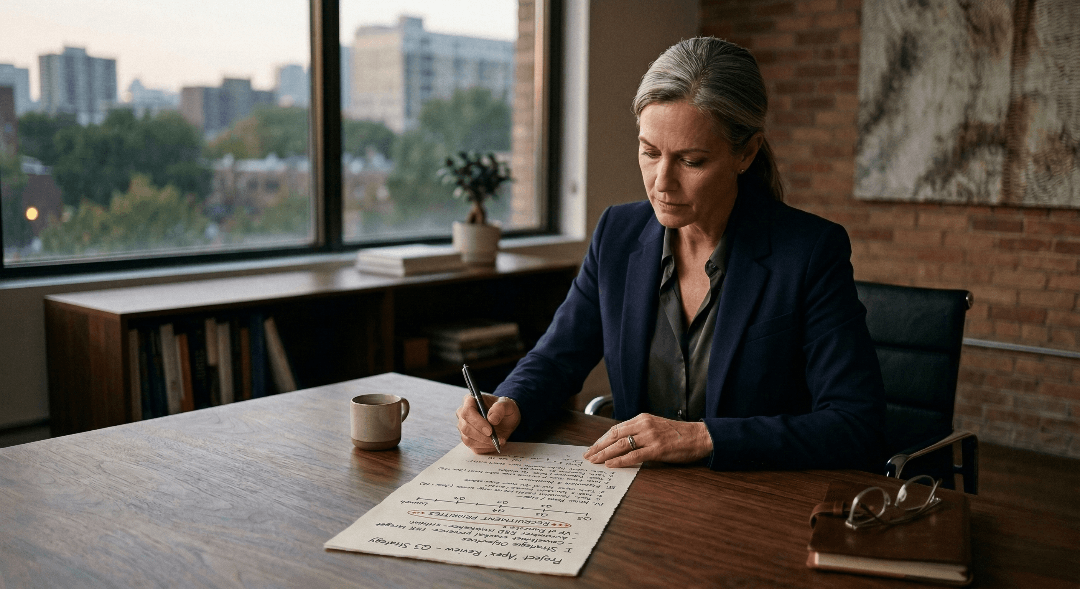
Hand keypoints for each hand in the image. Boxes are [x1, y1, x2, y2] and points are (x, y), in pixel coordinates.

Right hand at [456, 393, 520, 453]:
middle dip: (482, 436)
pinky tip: (495, 444)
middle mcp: (463, 414)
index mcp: (470, 400)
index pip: (467, 412)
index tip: (490, 431)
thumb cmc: (504, 409)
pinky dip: (485, 448)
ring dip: (484, 443)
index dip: (477, 423)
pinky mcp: (468, 438)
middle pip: (465, 428)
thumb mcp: (507, 404)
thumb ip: (500, 408)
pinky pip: (473, 447)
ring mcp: (464, 427)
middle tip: (497, 439)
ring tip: (499, 441)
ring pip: (467, 439)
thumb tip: (491, 419)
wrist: (506, 419)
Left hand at [583, 413, 712, 466]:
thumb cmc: (679, 435)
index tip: (592, 447)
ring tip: (594, 461)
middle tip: (587, 456)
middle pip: (614, 436)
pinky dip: (619, 460)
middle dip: (598, 446)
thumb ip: (640, 432)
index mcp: (642, 418)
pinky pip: (634, 455)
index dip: (602, 439)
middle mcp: (644, 425)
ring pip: (621, 445)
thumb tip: (622, 443)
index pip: (616, 428)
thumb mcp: (656, 426)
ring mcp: (650, 437)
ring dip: (604, 454)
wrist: (700, 437)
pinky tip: (610, 464)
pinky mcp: (657, 449)